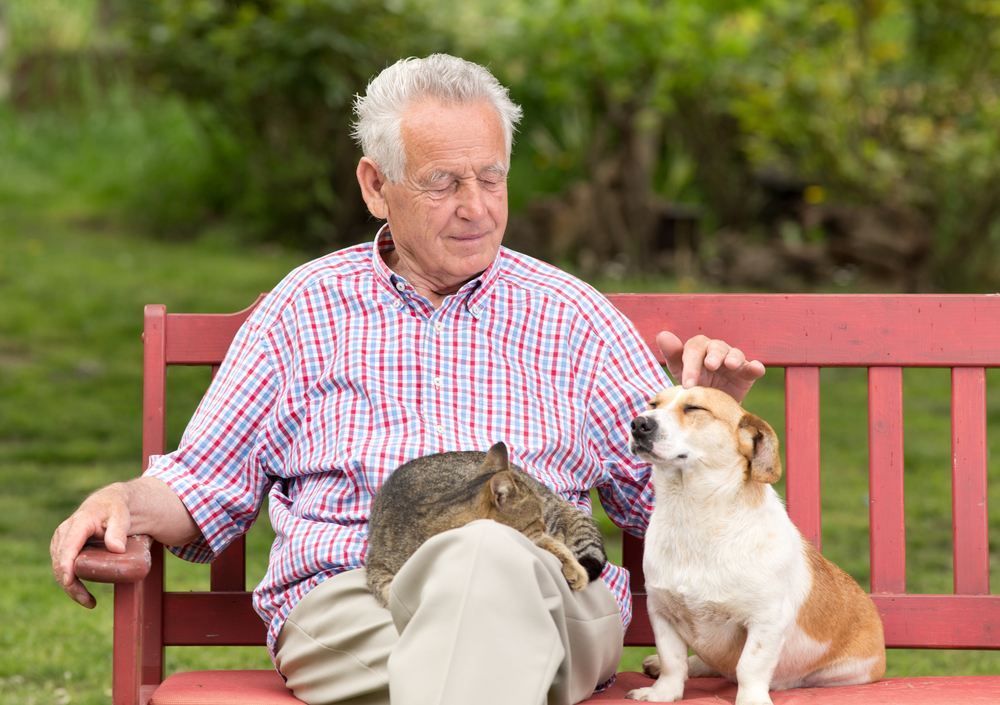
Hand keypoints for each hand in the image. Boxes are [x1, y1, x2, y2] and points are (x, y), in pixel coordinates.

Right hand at [50, 483, 131, 607]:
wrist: (109, 503)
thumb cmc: (117, 509)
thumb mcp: (121, 516)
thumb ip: (119, 530)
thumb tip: (117, 549)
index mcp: (79, 523)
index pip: (68, 548)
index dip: (66, 567)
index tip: (70, 582)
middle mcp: (65, 532)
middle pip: (61, 562)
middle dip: (70, 584)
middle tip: (88, 601)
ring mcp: (61, 540)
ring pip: (59, 567)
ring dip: (70, 586)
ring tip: (88, 601)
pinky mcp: (63, 547)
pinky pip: (62, 566)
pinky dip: (69, 580)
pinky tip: (81, 593)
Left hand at [657, 331, 764, 402]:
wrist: (710, 404)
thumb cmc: (693, 382)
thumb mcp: (679, 371)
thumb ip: (672, 354)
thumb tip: (662, 335)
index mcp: (698, 349)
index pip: (694, 349)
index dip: (690, 364)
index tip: (687, 384)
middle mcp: (716, 351)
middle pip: (715, 348)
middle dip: (713, 356)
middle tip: (710, 366)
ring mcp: (733, 361)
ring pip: (735, 354)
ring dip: (733, 357)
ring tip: (730, 364)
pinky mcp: (746, 374)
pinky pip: (753, 367)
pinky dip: (755, 367)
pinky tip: (756, 369)